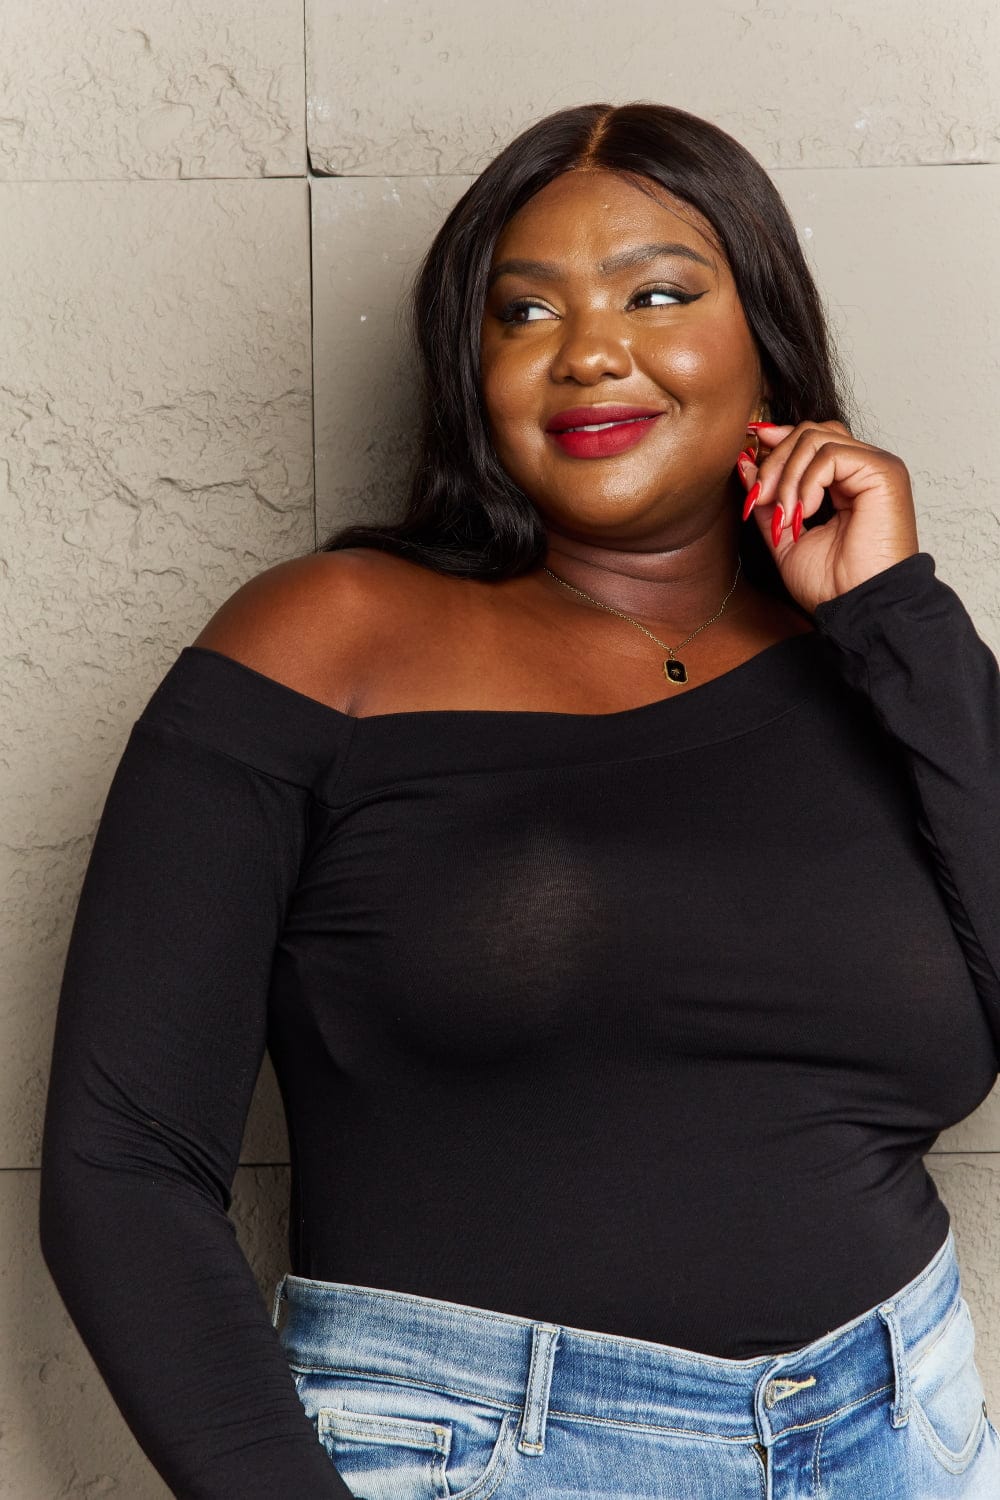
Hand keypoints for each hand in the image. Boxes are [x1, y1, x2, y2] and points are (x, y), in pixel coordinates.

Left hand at [736, 420, 920, 613]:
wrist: (858, 609)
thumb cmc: (831, 584)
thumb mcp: (784, 536)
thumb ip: (767, 500)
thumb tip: (745, 461)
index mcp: (846, 481)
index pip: (810, 440)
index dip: (776, 445)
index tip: (746, 458)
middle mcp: (864, 468)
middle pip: (809, 432)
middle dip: (773, 462)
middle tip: (757, 499)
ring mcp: (876, 467)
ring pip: (815, 438)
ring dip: (787, 476)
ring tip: (785, 517)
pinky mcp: (884, 472)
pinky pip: (830, 454)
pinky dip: (806, 482)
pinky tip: (805, 513)